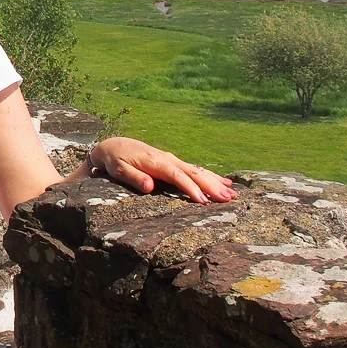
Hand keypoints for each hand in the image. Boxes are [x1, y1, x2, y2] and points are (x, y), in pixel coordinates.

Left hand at [89, 138, 234, 204]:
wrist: (114, 146)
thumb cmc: (115, 160)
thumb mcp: (118, 170)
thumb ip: (134, 178)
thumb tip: (150, 186)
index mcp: (156, 162)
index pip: (177, 176)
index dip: (191, 188)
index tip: (203, 201)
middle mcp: (168, 159)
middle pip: (193, 173)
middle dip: (211, 185)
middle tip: (228, 198)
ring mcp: (172, 160)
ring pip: (197, 171)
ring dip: (215, 181)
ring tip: (232, 192)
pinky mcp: (173, 163)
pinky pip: (194, 170)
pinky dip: (210, 176)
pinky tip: (224, 182)